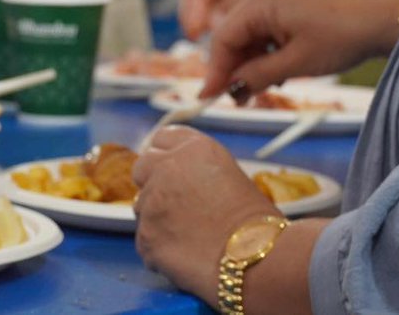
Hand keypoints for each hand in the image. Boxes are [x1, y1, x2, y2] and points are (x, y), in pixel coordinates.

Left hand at [133, 126, 279, 302]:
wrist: (257, 258)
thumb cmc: (256, 222)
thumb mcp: (229, 175)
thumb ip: (197, 169)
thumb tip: (181, 180)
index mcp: (194, 148)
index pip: (162, 138)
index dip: (166, 156)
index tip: (171, 170)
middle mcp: (168, 168)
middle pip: (142, 167)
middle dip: (152, 182)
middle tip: (174, 204)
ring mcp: (152, 202)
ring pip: (142, 206)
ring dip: (157, 217)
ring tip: (188, 235)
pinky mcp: (146, 235)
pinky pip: (145, 240)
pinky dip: (159, 248)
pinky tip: (185, 255)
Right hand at [200, 0, 398, 99]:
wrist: (383, 20)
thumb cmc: (340, 38)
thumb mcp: (295, 63)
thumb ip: (256, 75)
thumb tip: (229, 88)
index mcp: (259, 3)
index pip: (222, 38)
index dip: (214, 71)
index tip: (209, 99)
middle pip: (233, 36)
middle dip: (232, 69)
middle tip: (237, 102)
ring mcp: (277, 1)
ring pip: (249, 38)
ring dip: (250, 65)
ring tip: (259, 93)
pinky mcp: (291, 9)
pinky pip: (266, 34)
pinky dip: (266, 56)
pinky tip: (278, 76)